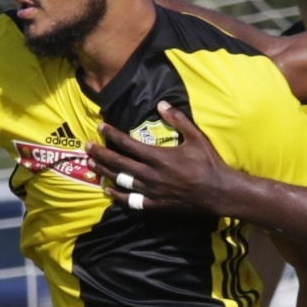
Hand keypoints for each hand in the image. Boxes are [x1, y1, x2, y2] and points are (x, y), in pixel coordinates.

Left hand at [87, 100, 233, 211]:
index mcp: (159, 157)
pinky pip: (132, 201)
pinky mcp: (156, 204)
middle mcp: (151, 174)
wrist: (219, 192)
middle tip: (87, 147)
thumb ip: (178, 119)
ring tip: (91, 166)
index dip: (112, 135)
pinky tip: (108, 191)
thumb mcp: (196, 137)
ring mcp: (152, 191)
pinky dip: (118, 196)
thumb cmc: (209, 163)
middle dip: (101, 154)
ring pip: (121, 181)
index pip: (128, 144)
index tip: (101, 127)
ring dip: (105, 173)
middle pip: (119, 163)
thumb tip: (161, 103)